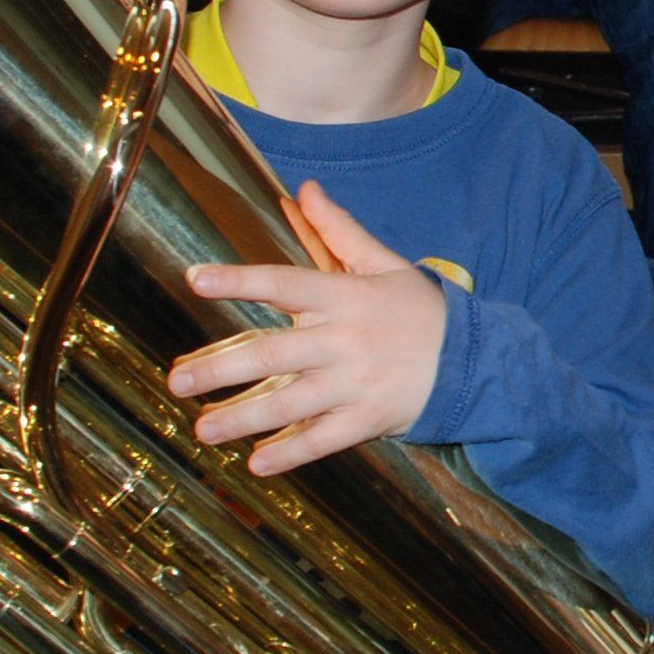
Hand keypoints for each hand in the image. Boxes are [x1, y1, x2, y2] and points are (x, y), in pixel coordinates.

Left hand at [173, 181, 449, 475]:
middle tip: (178, 380)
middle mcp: (345, 340)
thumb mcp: (385, 263)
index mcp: (345, 297)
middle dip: (222, 368)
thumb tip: (306, 190)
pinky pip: (324, 439)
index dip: (240, 280)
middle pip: (274, 354)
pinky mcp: (369, 419)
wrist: (475, 360)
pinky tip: (257, 463)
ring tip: (203, 428)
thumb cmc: (420, 310)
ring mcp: (356, 383)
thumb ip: (340, 230)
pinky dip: (292, 453)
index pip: (285, 283)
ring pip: (291, 404)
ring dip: (243, 418)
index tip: (196, 279)